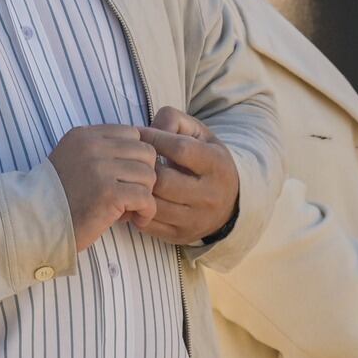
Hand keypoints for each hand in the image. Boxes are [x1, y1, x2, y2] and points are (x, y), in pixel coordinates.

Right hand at [49, 124, 163, 252]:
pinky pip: (146, 198)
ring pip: (149, 175)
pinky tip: (134, 220)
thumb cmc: (58, 198)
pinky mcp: (108, 194)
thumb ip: (101, 151)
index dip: (135, 157)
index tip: (124, 177)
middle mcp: (92, 146)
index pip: (132, 133)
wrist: (35, 222)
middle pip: (146, 152)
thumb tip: (144, 155)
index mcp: (84, 136)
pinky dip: (146, 212)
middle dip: (144, 176)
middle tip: (130, 196)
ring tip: (128, 209)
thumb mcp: (74, 160)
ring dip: (144, 196)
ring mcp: (100, 169)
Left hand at [133, 107, 238, 244]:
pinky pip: (150, 225)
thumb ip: (174, 121)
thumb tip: (149, 130)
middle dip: (143, 168)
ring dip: (136, 190)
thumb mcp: (199, 134)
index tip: (139, 134)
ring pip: (155, 206)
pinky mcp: (181, 236)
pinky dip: (135, 210)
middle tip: (130, 159)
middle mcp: (210, 195)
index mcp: (217, 165)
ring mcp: (196, 219)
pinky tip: (131, 196)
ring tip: (128, 177)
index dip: (154, 139)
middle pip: (164, 181)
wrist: (229, 202)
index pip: (181, 150)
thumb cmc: (205, 160)